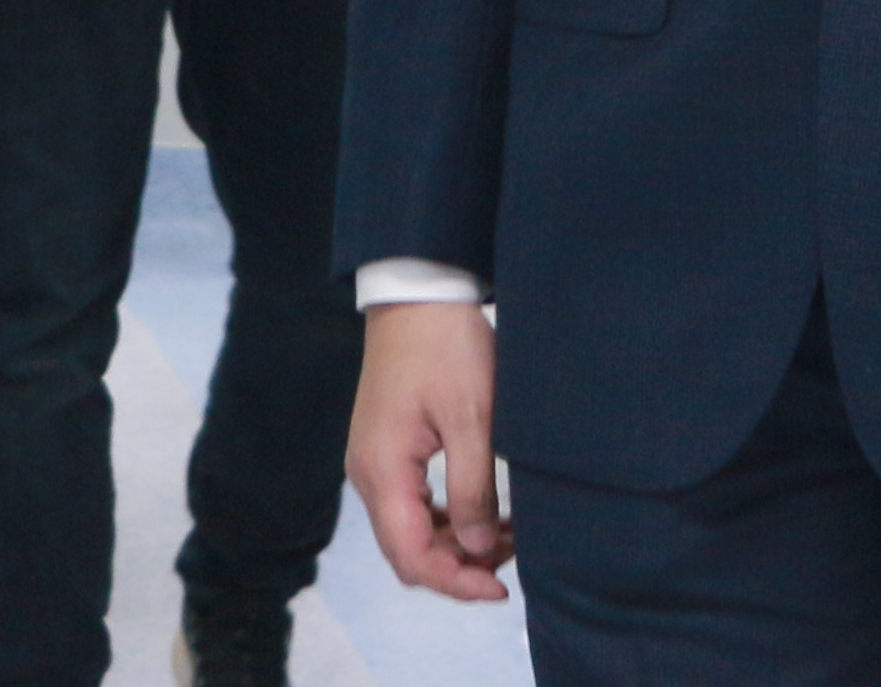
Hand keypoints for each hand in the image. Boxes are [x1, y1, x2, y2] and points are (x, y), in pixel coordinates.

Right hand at [349, 298, 510, 599]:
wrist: (418, 293)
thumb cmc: (447, 347)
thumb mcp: (473, 419)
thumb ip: (473, 490)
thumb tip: (480, 550)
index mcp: (383, 472)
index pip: (412, 557)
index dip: (456, 582)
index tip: (502, 588)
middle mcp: (369, 476)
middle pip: (407, 552)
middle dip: (459, 567)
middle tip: (512, 559)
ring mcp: (375, 463)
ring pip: (411, 531)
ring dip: (456, 544)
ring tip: (508, 535)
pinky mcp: (387, 450)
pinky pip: (412, 505)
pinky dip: (447, 519)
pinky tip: (485, 512)